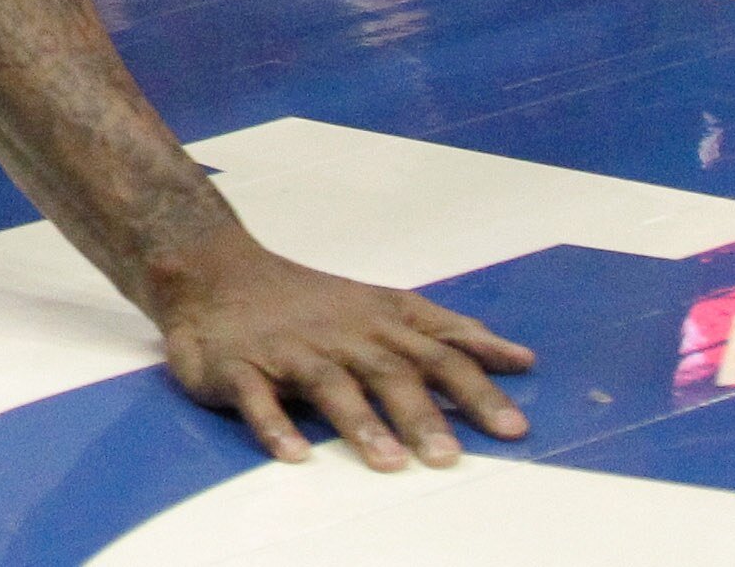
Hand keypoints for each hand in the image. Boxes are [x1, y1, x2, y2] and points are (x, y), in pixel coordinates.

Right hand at [149, 230, 532, 469]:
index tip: (514, 428)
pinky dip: (275, 425)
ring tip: (387, 462)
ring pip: (328, 384)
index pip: (439, 354)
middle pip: (387, 371)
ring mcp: (288, 351)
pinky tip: (296, 455)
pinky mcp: (239, 367)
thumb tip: (520, 359)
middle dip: (421, 414)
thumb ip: (449, 334)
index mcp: (378, 323)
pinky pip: (257, 397)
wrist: (215, 273)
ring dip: (359, 422)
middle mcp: (340, 336)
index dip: (477, 389)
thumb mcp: (386, 307)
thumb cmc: (314, 302)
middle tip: (449, 458)